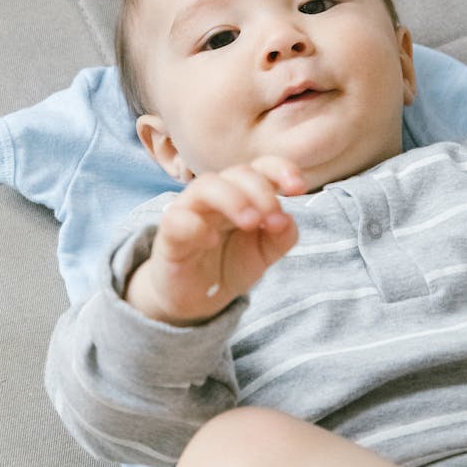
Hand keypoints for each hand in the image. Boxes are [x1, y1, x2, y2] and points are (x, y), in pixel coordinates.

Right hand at [125, 156, 303, 324]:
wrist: (195, 299)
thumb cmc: (230, 263)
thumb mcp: (265, 253)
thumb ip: (282, 236)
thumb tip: (288, 219)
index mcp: (245, 192)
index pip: (262, 167)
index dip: (281, 169)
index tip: (298, 188)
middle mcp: (218, 195)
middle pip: (237, 173)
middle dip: (261, 191)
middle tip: (274, 218)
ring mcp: (191, 211)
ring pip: (206, 186)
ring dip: (233, 199)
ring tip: (251, 222)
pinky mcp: (169, 235)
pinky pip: (176, 219)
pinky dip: (194, 225)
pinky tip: (211, 241)